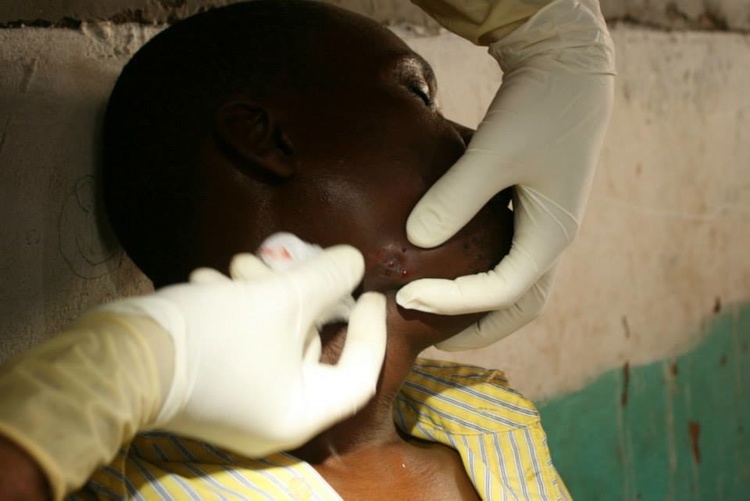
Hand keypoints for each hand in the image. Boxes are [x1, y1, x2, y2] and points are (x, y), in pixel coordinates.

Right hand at [104, 245, 386, 456]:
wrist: (116, 357)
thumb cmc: (213, 337)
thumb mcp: (278, 300)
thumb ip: (326, 279)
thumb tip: (355, 262)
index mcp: (299, 412)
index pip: (357, 374)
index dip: (369, 331)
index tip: (369, 292)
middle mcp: (272, 415)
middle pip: (307, 346)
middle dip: (295, 295)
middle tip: (274, 262)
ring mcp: (240, 403)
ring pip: (271, 337)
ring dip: (258, 294)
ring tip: (233, 267)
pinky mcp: (212, 384)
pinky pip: (241, 343)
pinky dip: (234, 308)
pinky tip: (209, 282)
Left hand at [400, 0, 614, 349]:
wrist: (568, 69)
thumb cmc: (537, 107)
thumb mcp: (494, 152)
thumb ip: (455, 198)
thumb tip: (413, 241)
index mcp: (551, 235)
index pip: (501, 291)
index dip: (453, 302)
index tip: (407, 297)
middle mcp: (552, 239)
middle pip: (520, 306)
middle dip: (479, 329)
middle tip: (433, 340)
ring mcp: (544, 225)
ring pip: (519, 288)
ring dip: (483, 310)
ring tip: (440, 317)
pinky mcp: (531, 209)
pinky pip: (511, 260)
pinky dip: (485, 279)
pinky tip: (453, 272)